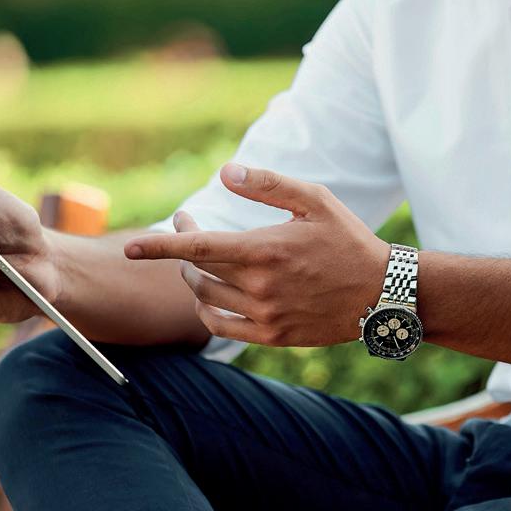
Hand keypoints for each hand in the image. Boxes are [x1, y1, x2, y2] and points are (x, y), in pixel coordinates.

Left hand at [123, 163, 388, 346]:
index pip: (197, 247)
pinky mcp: (272, 337)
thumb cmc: (348, 240)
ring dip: (194, 278)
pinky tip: (208, 296)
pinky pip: (220, 327)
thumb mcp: (315, 200)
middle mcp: (260, 287)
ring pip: (206, 298)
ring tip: (201, 260)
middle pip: (198, 270)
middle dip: (182, 249)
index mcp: (264, 250)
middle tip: (190, 226)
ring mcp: (265, 316)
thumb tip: (224, 173)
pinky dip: (206, 310)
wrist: (381, 294)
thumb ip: (267, 184)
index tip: (129, 247)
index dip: (158, 246)